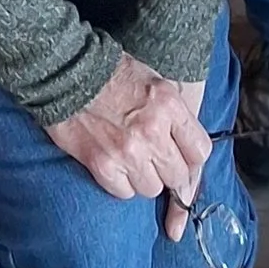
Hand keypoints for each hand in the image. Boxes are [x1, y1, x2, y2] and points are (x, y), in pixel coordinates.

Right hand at [44, 52, 211, 230]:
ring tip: (133, 161)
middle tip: (156, 161)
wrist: (68, 73)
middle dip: (169, 171)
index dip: (191, 157)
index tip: (183, 157)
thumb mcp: (155, 82)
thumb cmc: (112, 74)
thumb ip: (176, 115)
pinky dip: (121, 184)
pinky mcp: (103, 165)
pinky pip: (124, 193)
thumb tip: (188, 150)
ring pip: (152, 189)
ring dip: (145, 179)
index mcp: (169, 106)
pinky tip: (115, 165)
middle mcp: (152, 131)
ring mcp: (128, 151)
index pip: (200, 151)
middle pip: (178, 176)